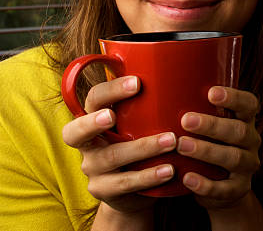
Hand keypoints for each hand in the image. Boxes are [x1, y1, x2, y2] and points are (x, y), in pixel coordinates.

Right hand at [61, 76, 176, 214]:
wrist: (135, 190)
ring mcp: (92, 168)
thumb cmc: (141, 143)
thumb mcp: (141, 122)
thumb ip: (151, 103)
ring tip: (171, 141)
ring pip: (110, 157)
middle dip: (94, 122)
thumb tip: (186, 71)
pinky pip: (124, 183)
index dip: (110, 90)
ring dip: (142, 148)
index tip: (137, 82)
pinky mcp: (102, 189)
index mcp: (95, 117)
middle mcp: (87, 143)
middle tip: (112, 115)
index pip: (94, 99)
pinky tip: (169, 170)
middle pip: (76, 131)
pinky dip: (148, 176)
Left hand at [177, 86, 260, 210]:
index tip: (211, 92)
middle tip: (186, 120)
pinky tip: (187, 178)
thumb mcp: (209, 125)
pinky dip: (206, 184)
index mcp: (246, 120)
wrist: (222, 187)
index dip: (234, 97)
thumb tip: (156, 83)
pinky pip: (225, 188)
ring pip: (233, 158)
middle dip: (213, 125)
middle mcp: (251, 141)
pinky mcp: (239, 189)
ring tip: (181, 146)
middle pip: (239, 131)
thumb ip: (195, 107)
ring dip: (207, 151)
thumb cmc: (207, 143)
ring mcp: (248, 166)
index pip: (249, 104)